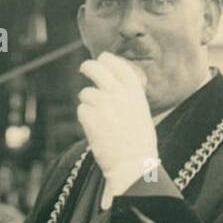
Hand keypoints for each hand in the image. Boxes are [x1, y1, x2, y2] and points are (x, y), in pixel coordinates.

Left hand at [77, 52, 160, 209]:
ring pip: (86, 93)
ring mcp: (103, 105)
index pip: (119, 66)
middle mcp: (119, 95)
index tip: (103, 58)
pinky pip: (81, 110)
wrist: (132, 164)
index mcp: (135, 94)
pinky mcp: (90, 118)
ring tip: (98, 119)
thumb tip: (115, 87)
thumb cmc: (139, 145)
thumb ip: (129, 99)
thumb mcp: (142, 115)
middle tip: (84, 68)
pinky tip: (94, 129)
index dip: (109, 60)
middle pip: (97, 69)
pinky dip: (85, 118)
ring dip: (88, 102)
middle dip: (88, 66)